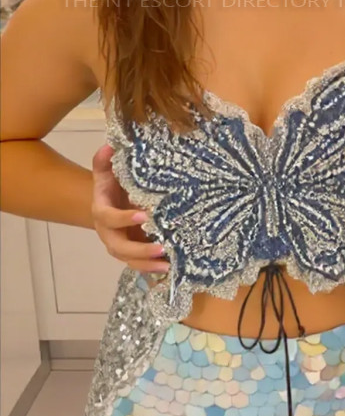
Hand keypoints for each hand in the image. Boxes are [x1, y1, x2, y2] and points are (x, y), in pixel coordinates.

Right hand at [91, 143, 168, 275]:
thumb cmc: (112, 183)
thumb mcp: (107, 170)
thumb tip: (110, 145)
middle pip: (119, 247)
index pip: (109, 218)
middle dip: (139, 250)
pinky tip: (171, 269)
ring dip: (147, 264)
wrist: (110, 200)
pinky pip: (139, 264)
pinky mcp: (132, 252)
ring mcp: (120, 245)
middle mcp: (108, 233)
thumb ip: (105, 159)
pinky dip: (152, 268)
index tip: (144, 215)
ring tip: (168, 264)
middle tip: (160, 247)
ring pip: (130, 260)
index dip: (124, 218)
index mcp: (101, 212)